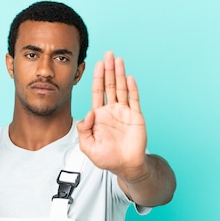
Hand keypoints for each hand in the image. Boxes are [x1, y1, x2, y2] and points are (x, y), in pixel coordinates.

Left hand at [77, 51, 147, 180]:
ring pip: (121, 89)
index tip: (97, 64)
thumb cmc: (106, 158)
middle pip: (109, 85)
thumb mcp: (88, 147)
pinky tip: (129, 78)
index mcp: (99, 116)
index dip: (97, 78)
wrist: (125, 166)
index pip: (97, 92)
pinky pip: (134, 99)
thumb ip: (84, 131)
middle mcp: (111, 110)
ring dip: (120, 74)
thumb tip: (89, 113)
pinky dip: (132, 88)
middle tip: (108, 54)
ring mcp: (124, 112)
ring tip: (118, 60)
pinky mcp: (136, 116)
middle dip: (108, 70)